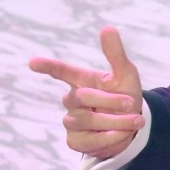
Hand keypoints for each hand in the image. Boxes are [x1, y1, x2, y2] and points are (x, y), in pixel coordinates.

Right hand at [29, 26, 144, 159]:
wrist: (133, 128)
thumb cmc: (125, 96)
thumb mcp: (126, 75)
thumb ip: (115, 54)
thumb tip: (108, 28)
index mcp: (83, 80)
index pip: (62, 71)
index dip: (48, 66)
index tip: (33, 62)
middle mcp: (73, 100)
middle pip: (81, 96)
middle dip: (109, 100)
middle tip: (131, 103)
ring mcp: (71, 121)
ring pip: (86, 120)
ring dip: (115, 121)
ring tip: (136, 120)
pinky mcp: (75, 141)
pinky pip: (89, 141)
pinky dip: (111, 138)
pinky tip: (123, 134)